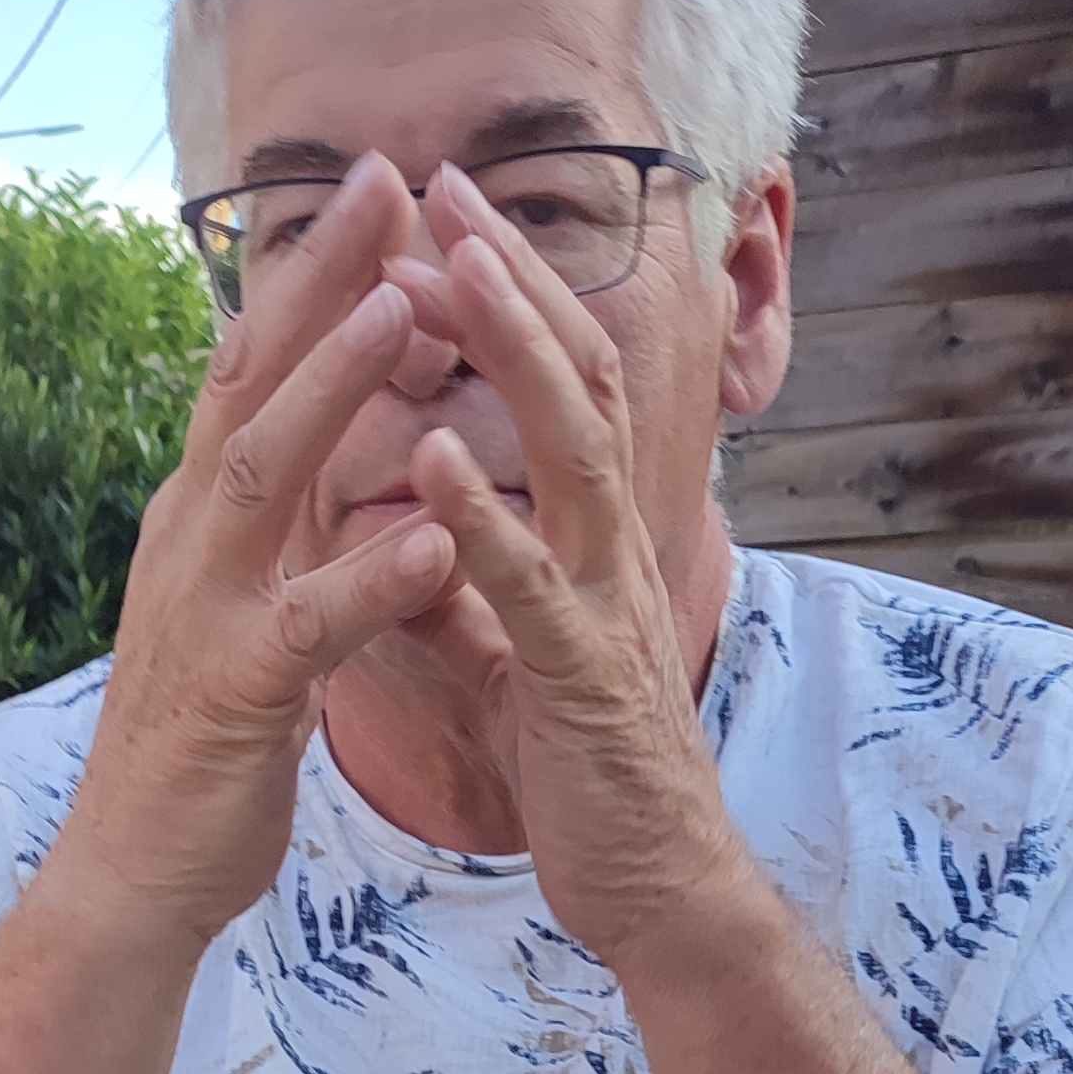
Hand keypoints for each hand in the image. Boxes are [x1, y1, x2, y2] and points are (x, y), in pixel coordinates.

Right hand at [56, 157, 460, 954]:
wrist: (133, 871)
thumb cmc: (201, 744)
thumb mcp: (242, 602)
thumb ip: (274, 524)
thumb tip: (308, 439)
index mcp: (200, 515)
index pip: (253, 363)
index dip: (312, 272)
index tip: (376, 184)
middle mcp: (190, 537)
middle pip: (250, 378)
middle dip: (318, 277)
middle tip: (387, 180)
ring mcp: (206, 609)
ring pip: (266, 473)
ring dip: (337, 388)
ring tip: (410, 311)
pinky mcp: (237, 694)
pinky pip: (311, 627)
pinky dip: (371, 579)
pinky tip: (434, 540)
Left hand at [385, 169, 760, 977]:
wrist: (654, 890)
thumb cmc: (588, 779)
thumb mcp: (516, 665)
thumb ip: (473, 600)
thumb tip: (419, 552)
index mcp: (587, 540)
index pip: (551, 388)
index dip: (502, 299)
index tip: (437, 218)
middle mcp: (608, 549)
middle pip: (570, 379)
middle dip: (508, 277)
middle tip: (443, 183)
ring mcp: (604, 606)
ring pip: (566, 449)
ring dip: (507, 354)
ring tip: (449, 270)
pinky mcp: (580, 680)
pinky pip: (528, 585)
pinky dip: (478, 516)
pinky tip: (426, 457)